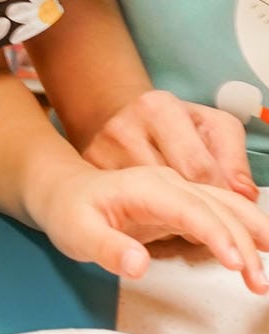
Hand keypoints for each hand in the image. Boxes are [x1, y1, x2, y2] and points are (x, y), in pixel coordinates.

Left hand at [36, 164, 268, 294]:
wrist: (63, 191)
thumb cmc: (68, 212)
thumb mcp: (76, 233)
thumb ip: (106, 248)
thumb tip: (137, 265)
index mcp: (145, 187)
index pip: (191, 209)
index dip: (217, 234)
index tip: (237, 263)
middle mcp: (168, 183)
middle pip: (217, 208)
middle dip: (244, 242)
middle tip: (259, 283)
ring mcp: (178, 190)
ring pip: (226, 207)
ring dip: (251, 235)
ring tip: (264, 273)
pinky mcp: (183, 203)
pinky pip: (221, 212)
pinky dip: (243, 231)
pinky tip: (259, 251)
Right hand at [83, 89, 258, 201]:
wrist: (119, 117)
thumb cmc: (172, 125)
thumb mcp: (211, 126)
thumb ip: (234, 158)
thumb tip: (244, 193)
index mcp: (158, 108)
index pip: (197, 167)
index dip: (220, 196)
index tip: (230, 212)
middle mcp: (124, 127)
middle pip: (170, 186)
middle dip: (197, 210)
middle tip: (212, 225)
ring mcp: (101, 152)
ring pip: (146, 201)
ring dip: (171, 218)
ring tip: (182, 215)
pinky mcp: (89, 173)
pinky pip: (126, 207)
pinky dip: (146, 218)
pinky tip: (156, 213)